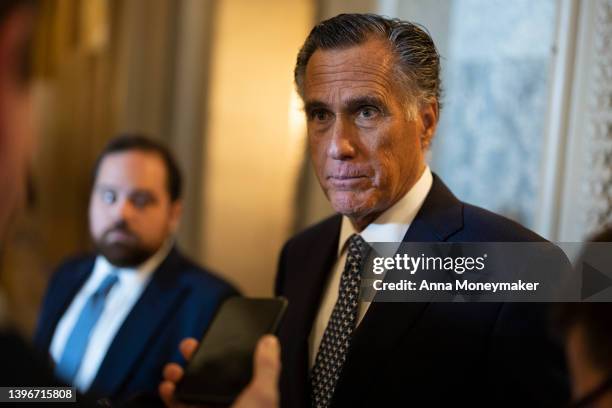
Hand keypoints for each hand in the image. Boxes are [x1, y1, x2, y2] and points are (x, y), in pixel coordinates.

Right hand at [159, 335, 280, 407]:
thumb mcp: (262, 397)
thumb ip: (267, 368)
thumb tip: (270, 340)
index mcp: (251, 398)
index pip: (242, 369)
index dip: (230, 352)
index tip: (219, 334)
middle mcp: (231, 405)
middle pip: (213, 376)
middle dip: (198, 358)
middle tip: (189, 346)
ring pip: (192, 389)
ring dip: (180, 375)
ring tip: (174, 369)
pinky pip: (177, 405)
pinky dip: (169, 394)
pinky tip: (167, 386)